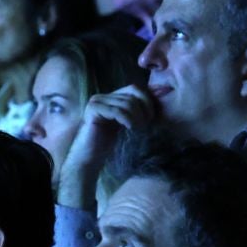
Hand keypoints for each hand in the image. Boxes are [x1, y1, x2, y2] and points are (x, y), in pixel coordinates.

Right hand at [58, 87, 157, 211]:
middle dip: (143, 110)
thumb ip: (135, 112)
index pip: (135, 88)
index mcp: (111, 97)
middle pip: (132, 94)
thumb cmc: (108, 144)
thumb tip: (157, 101)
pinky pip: (117, 110)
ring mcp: (96, 102)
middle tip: (145, 125)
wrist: (89, 157)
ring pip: (126, 103)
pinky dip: (127, 119)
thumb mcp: (126, 124)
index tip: (152, 118)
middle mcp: (102, 96)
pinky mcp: (93, 110)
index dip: (147, 100)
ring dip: (137, 117)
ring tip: (137, 129)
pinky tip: (129, 129)